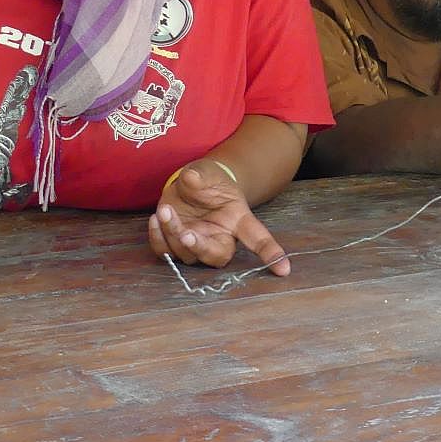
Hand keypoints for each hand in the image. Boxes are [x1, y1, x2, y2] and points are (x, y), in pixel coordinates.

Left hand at [148, 162, 289, 274]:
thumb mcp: (207, 171)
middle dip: (201, 249)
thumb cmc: (208, 180)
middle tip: (188, 234)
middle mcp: (220, 236)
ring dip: (173, 235)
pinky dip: (158, 239)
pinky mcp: (176, 243)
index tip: (284, 269)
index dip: (270, 253)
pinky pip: (166, 252)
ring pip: (187, 254)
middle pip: (218, 255)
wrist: (191, 184)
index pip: (257, 237)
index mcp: (237, 219)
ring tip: (165, 210)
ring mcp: (197, 242)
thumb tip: (191, 178)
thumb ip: (201, 175)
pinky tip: (156, 219)